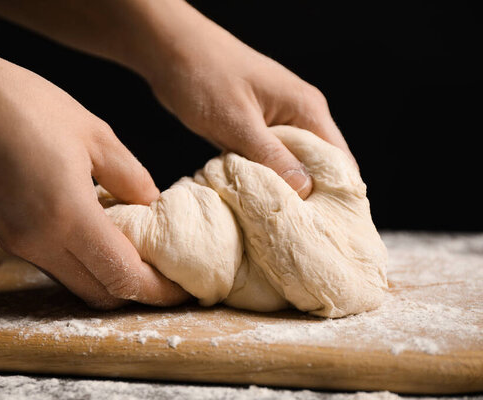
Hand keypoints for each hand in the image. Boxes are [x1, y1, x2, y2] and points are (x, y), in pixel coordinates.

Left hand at [0, 0, 354, 198]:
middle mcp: (298, 114)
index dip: (340, 196)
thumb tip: (305, 192)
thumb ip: (270, 156)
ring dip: (288, 192)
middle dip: (315, 200)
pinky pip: (268, 159)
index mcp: (305, 108)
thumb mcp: (236, 121)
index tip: (335, 232)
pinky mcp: (254, 127)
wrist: (170, 50)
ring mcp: (275, 120)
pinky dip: (266, 180)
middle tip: (307, 239)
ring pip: (292, 165)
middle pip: (319, 165)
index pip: (339, 159)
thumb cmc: (203, 76)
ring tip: (285, 229)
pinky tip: (259, 203)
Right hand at [0, 9, 187, 308]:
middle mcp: (39, 242)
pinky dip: (83, 259)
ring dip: (108, 275)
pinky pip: (54, 262)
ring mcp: (17, 242)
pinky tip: (98, 231)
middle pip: (100, 292)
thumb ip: (128, 175)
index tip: (182, 287)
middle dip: (137, 290)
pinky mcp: (5, 234)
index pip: (123, 276)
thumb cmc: (21, 104)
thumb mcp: (92, 132)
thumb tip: (151, 202)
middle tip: (164, 271)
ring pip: (76, 281)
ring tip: (136, 249)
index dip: (158, 290)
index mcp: (67, 217)